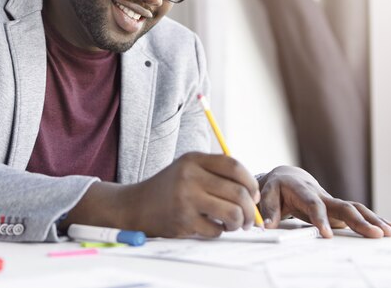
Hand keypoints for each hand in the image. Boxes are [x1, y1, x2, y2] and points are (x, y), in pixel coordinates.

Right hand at [63, 152, 261, 237]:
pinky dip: (219, 231)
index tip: (254, 194)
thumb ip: (216, 173)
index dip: (250, 182)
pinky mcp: (183, 220)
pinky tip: (210, 226)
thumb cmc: (169, 188)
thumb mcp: (188, 169)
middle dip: (250, 208)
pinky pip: (216, 230)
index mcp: (193, 159)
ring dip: (238, 222)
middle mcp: (189, 176)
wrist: (136, 205)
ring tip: (233, 223)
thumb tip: (252, 193)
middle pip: (238, 192)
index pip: (233, 166)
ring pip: (232, 212)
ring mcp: (185, 199)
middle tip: (249, 217)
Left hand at [257, 165, 390, 237]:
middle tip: (375, 235)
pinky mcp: (337, 208)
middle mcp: (321, 195)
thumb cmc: (277, 186)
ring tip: (389, 233)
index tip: (327, 236)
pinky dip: (374, 220)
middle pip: (343, 206)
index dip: (321, 219)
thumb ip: (268, 210)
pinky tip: (390, 228)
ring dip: (372, 220)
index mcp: (303, 191)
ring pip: (355, 208)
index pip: (314, 205)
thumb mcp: (267, 194)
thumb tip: (267, 226)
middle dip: (359, 221)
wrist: (287, 177)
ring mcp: (332, 201)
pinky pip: (357, 213)